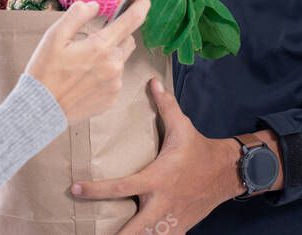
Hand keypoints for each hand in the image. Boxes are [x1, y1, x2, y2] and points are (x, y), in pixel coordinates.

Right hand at [25, 0, 149, 124]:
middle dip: (116, 34)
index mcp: (101, 46)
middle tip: (92, 40)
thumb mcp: (54, 36)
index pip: (133, 19)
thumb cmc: (45, 71)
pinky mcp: (112, 98)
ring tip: (83, 64)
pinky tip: (85, 79)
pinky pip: (115, 79)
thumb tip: (94, 5)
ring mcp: (115, 84)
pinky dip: (105, 74)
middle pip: (128, 40)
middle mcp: (114, 65)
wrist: (41, 109)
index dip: (141, 4)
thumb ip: (77, 15)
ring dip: (108, 56)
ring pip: (120, 60)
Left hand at [70, 78, 244, 233]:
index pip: (120, 187)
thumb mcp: (182, 127)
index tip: (75, 190)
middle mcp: (162, 203)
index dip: (95, 190)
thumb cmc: (199, 149)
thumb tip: (152, 81)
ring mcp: (171, 219)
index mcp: (157, 179)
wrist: (227, 173)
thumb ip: (165, 105)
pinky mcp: (179, 227)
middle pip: (134, 229)